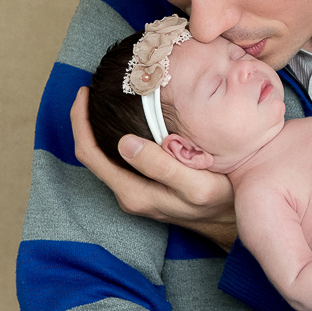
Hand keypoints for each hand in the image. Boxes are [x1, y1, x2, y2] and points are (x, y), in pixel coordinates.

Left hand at [71, 87, 237, 249]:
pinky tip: (126, 117)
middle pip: (91, 155)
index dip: (80, 122)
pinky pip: (120, 159)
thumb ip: (161, 167)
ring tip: (103, 98)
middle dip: (85, 121)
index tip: (84, 93)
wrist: (231, 222)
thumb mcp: (195, 184)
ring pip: (104, 157)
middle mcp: (128, 194)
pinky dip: (114, 135)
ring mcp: (136, 191)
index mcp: (133, 193)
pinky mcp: (145, 187)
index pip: (89, 155)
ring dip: (98, 128)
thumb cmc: (219, 202)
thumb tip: (124, 143)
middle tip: (91, 88)